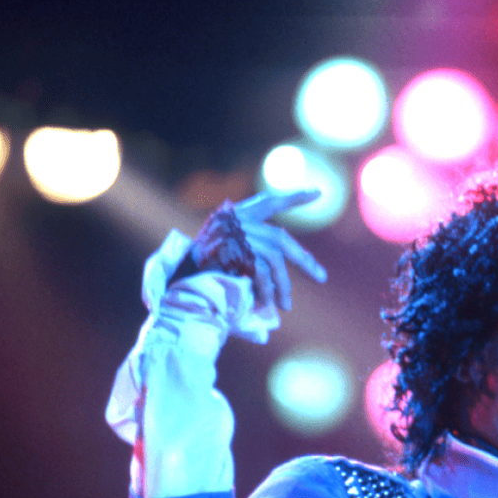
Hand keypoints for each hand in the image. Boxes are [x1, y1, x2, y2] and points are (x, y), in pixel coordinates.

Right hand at [190, 190, 327, 309]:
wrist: (175, 274)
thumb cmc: (199, 265)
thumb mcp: (227, 250)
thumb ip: (253, 249)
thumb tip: (286, 263)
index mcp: (237, 216)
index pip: (269, 202)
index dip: (294, 198)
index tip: (318, 193)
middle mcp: (239, 222)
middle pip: (281, 240)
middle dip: (304, 261)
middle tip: (321, 278)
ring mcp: (238, 236)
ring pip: (274, 261)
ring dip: (282, 286)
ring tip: (285, 305)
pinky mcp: (236, 252)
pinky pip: (262, 274)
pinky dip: (267, 291)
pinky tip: (268, 304)